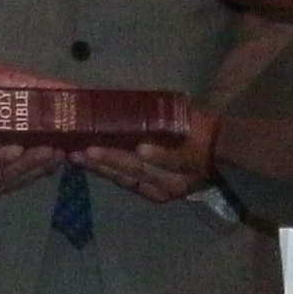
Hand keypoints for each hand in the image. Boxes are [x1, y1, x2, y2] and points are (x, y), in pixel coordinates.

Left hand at [75, 106, 217, 202]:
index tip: (141, 148)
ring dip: (102, 168)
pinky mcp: (152, 194)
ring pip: (129, 179)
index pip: (174, 160)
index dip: (158, 155)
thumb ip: (171, 115)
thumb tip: (141, 99)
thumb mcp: (190, 120)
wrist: (214, 158)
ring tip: (78, 156)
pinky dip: (106, 172)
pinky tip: (87, 164)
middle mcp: (176, 181)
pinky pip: (126, 184)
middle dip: (113, 160)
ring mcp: (163, 191)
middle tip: (88, 149)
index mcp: (190, 160)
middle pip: (142, 171)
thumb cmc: (199, 130)